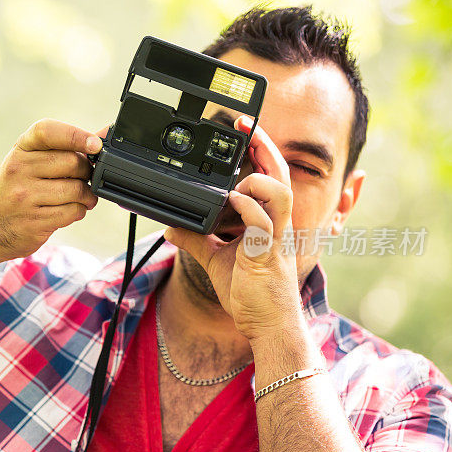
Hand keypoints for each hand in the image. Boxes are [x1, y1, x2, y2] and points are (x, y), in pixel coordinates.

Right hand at [0, 118, 103, 261]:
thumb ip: (68, 147)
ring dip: (87, 195)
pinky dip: (79, 211)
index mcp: (21, 149)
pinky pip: (72, 212)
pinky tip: (70, 210)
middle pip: (72, 162)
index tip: (95, 144)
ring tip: (82, 197)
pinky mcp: (33, 221)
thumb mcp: (32, 161)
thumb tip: (106, 133)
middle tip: (85, 178)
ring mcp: (24, 197)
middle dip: (87, 172)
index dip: (75, 135)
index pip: (47, 131)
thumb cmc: (17, 188)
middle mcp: (18, 169)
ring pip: (76, 190)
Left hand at [163, 116, 302, 339]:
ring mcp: (275, 239)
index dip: (261, 150)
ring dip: (257, 179)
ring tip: (235, 183)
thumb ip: (196, 240)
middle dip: (265, 145)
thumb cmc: (251, 295)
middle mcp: (277, 225)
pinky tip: (233, 201)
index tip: (244, 128)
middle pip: (280, 173)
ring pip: (280, 192)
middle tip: (245, 124)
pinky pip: (264, 223)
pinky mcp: (267, 256)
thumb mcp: (216, 260)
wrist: (267, 326)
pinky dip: (249, 207)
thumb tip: (171, 227)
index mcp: (268, 222)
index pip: (270, 176)